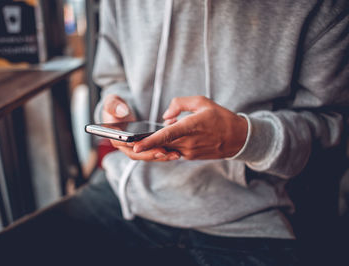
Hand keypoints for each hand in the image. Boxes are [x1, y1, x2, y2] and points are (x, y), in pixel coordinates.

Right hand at [102, 94, 179, 161]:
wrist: (121, 111)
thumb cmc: (116, 107)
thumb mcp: (112, 102)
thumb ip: (113, 106)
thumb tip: (122, 112)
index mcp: (115, 137)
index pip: (123, 145)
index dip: (134, 146)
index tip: (143, 144)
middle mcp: (125, 147)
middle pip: (137, 154)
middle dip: (151, 154)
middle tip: (164, 152)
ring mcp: (136, 149)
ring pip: (148, 156)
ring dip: (161, 157)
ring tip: (175, 154)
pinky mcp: (145, 148)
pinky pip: (155, 153)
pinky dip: (165, 154)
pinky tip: (177, 152)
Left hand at [133, 96, 247, 159]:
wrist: (238, 138)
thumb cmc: (220, 117)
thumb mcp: (202, 102)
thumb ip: (180, 104)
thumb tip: (165, 117)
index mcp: (191, 126)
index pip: (166, 135)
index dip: (149, 142)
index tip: (135, 146)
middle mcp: (189, 142)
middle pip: (161, 144)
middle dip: (145, 143)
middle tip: (127, 141)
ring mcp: (189, 152)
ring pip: (166, 148)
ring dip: (158, 142)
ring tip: (153, 135)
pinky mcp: (190, 157)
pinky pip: (173, 150)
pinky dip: (168, 144)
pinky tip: (173, 135)